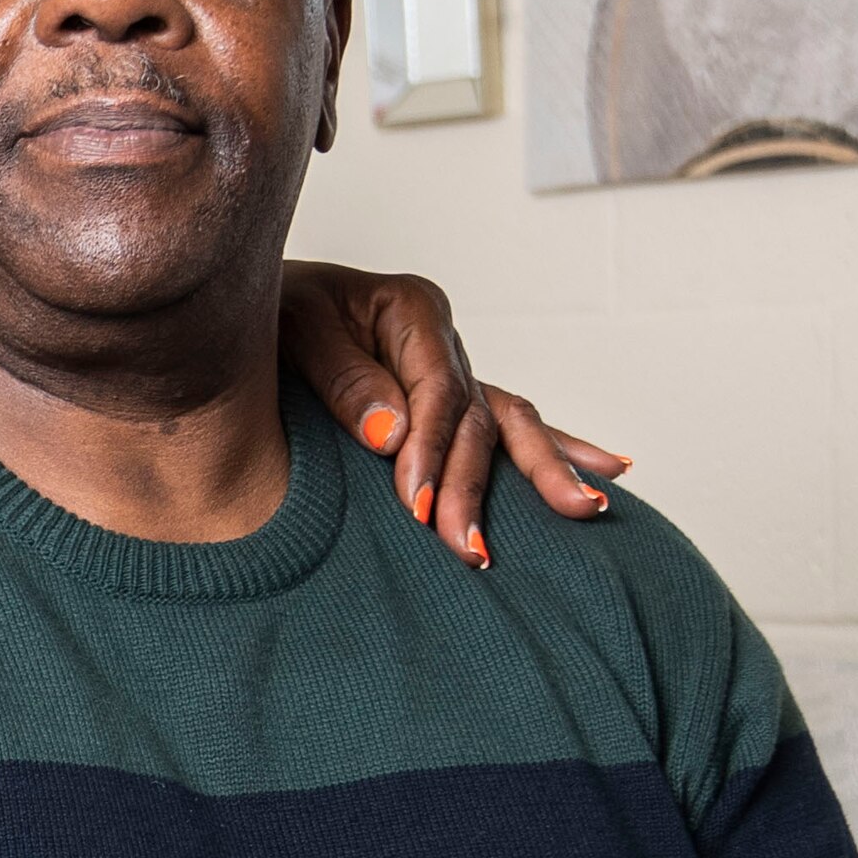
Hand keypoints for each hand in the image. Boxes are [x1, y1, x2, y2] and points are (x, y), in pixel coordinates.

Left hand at [281, 264, 630, 570]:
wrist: (249, 307)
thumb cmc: (268, 314)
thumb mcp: (295, 329)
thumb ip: (343, 378)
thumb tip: (392, 433)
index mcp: (412, 311)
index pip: (439, 392)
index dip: (433, 450)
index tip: (416, 506)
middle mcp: (441, 341)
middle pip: (477, 418)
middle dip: (475, 488)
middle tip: (471, 551)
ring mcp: (451, 371)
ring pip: (508, 424)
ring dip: (546, 472)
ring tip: (586, 511)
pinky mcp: (447, 401)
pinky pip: (508, 427)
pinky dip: (557, 449)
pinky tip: (608, 471)